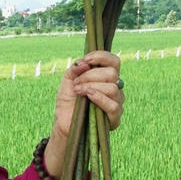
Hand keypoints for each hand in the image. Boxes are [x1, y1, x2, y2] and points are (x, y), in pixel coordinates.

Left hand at [43, 50, 123, 177]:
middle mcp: (115, 88)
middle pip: (112, 74)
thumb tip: (83, 63)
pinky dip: (99, 98)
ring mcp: (117, 103)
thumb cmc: (68, 101)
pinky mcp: (114, 118)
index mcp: (105, 77)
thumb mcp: (67, 81)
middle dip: (91, 75)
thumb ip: (74, 69)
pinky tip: (88, 97)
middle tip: (76, 83)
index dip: (101, 57)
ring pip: (113, 88)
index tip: (85, 60)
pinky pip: (114, 105)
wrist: (64, 122)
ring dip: (92, 87)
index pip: (114, 61)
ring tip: (78, 91)